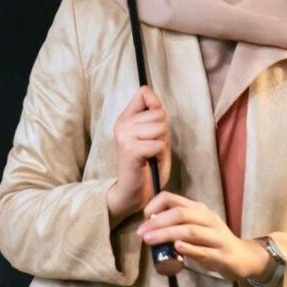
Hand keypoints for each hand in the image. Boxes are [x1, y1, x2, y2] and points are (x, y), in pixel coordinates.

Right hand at [107, 86, 170, 227]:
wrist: (133, 193)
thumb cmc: (147, 164)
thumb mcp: (152, 134)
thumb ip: (154, 115)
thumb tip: (152, 96)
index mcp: (125, 118)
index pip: (145, 93)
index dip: (157, 107)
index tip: (152, 126)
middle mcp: (122, 124)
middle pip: (159, 113)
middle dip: (163, 131)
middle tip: (153, 147)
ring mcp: (125, 136)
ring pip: (160, 127)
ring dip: (162, 143)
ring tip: (152, 154)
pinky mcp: (130, 149)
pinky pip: (158, 144)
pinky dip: (159, 155)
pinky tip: (150, 162)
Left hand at [136, 191, 275, 282]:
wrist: (242, 256)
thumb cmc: (213, 242)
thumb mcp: (196, 228)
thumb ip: (178, 225)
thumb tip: (150, 227)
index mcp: (199, 210)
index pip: (174, 199)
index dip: (156, 205)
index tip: (144, 218)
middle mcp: (208, 219)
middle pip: (181, 214)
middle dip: (158, 222)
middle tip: (142, 233)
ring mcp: (216, 236)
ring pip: (190, 230)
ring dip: (168, 234)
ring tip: (150, 240)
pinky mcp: (221, 254)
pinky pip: (204, 250)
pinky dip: (189, 248)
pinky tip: (177, 248)